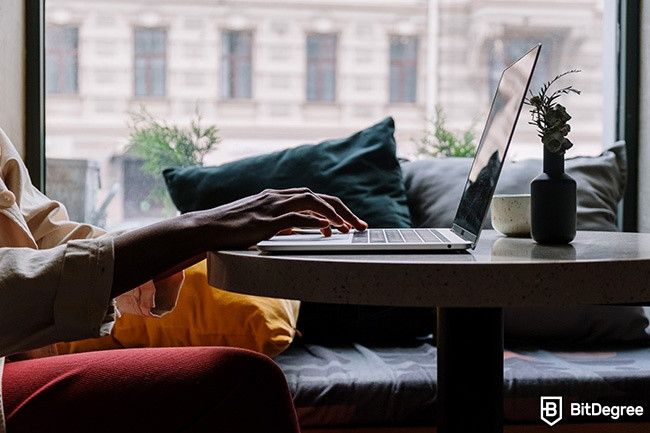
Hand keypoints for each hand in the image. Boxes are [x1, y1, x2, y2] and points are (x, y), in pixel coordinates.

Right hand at [189, 188, 367, 248]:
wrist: (205, 228)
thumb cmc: (229, 229)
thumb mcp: (260, 223)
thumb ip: (279, 224)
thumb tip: (298, 230)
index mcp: (276, 197)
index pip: (313, 197)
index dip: (334, 207)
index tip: (349, 221)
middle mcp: (277, 197)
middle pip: (319, 197)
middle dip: (343, 210)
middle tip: (360, 225)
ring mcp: (271, 207)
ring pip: (312, 202)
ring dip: (334, 214)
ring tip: (349, 228)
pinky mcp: (266, 221)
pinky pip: (296, 218)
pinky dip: (314, 221)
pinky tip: (327, 228)